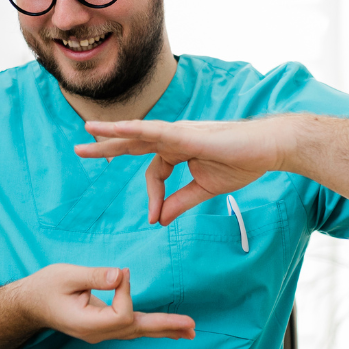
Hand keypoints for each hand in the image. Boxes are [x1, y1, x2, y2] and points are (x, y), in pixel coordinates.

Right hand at [20, 264, 194, 342]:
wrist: (29, 303)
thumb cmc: (45, 287)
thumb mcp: (66, 276)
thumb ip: (94, 276)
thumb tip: (120, 274)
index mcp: (88, 323)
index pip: (121, 312)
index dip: (126, 291)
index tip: (118, 273)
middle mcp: (98, 333)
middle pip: (137, 330)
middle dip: (166, 326)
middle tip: (192, 327)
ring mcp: (101, 333)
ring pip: (137, 332)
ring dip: (164, 329)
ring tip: (189, 331)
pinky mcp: (103, 326)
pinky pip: (131, 328)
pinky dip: (151, 326)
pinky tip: (167, 329)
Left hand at [75, 118, 291, 224]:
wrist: (268, 150)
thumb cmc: (242, 163)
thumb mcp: (205, 189)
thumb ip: (180, 202)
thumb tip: (159, 219)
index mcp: (178, 151)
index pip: (154, 173)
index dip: (152, 198)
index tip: (155, 219)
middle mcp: (175, 138)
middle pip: (133, 142)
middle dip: (106, 147)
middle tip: (79, 150)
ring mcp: (180, 133)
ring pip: (138, 133)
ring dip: (111, 133)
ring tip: (88, 133)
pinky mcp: (187, 134)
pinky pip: (154, 131)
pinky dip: (134, 130)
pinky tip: (116, 129)